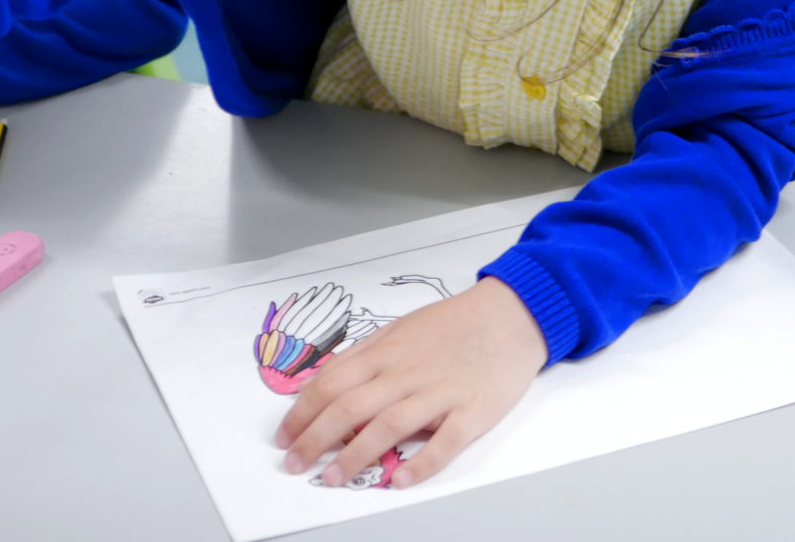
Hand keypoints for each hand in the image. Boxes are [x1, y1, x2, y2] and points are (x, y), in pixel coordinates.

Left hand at [277, 276, 546, 488]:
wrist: (510, 315)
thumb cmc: (453, 325)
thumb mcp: (400, 329)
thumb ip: (365, 356)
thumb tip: (326, 382)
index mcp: (385, 353)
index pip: (331, 384)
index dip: (301, 412)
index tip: (284, 436)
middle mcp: (406, 373)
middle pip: (349, 408)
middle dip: (314, 439)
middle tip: (294, 463)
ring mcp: (439, 393)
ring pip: (388, 426)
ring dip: (354, 455)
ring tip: (331, 478)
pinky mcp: (472, 412)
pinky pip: (444, 442)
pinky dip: (421, 463)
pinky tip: (400, 480)